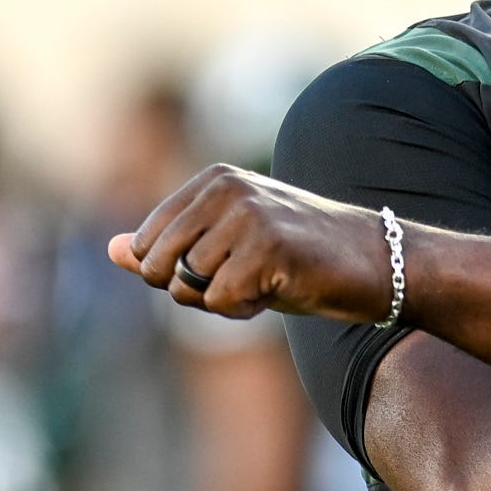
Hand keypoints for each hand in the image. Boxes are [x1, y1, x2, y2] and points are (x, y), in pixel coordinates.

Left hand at [107, 163, 395, 321]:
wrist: (379, 262)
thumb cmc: (299, 259)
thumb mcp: (226, 250)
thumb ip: (167, 248)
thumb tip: (111, 250)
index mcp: (212, 179)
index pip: (146, 245)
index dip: (178, 274)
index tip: (230, 265)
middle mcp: (225, 188)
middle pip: (158, 265)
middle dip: (193, 289)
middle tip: (246, 279)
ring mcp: (247, 214)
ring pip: (187, 286)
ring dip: (223, 301)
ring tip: (268, 282)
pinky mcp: (267, 246)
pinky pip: (219, 302)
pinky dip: (245, 311)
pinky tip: (281, 291)